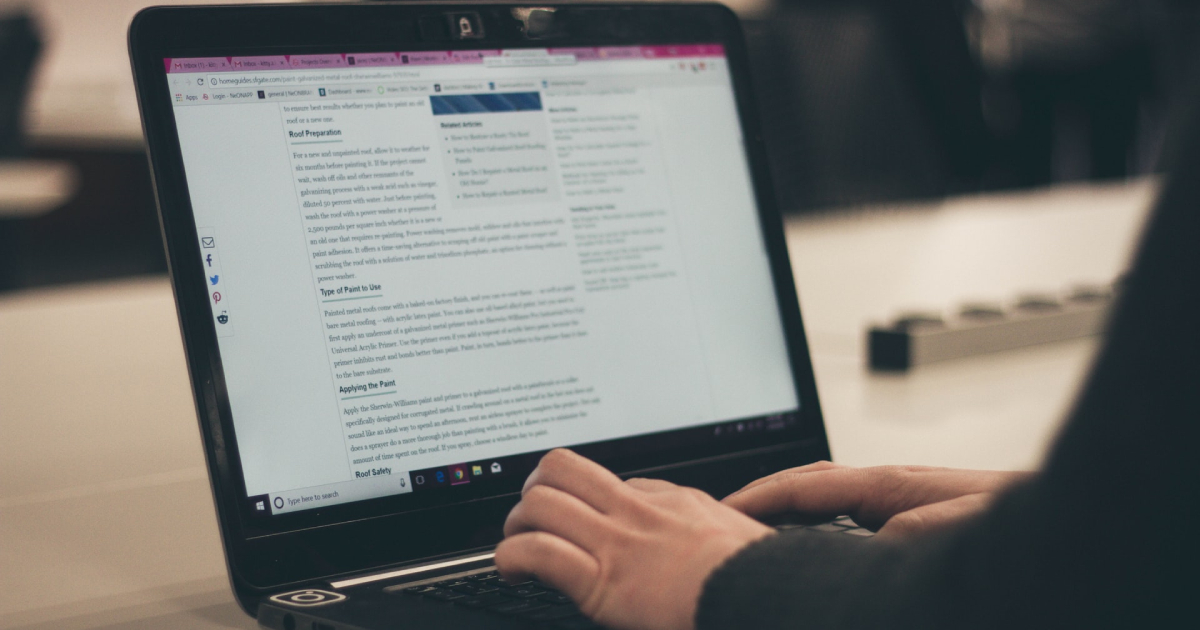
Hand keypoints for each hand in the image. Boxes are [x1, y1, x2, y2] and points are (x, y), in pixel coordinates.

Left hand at [495, 449, 773, 629]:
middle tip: (531, 518)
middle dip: (535, 491)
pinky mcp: (601, 580)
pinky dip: (512, 559)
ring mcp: (616, 542)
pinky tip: (514, 572)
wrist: (761, 594)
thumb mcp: (741, 532)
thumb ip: (707, 524)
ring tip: (516, 546)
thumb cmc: (758, 575)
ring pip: (540, 503)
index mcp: (671, 502)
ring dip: (517, 525)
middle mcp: (636, 512)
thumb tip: (696, 522)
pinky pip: (537, 553)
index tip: (577, 517)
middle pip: (562, 469)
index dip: (584, 498)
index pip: (611, 481)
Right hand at [723, 461, 1030, 537]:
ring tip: (755, 536)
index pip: (808, 486)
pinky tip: (815, 554)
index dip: (760, 496)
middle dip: (763, 500)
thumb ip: (909, 530)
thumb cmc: (1020, 518)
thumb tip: (862, 541)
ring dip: (789, 516)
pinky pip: (848, 523)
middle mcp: (889, 489)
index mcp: (890, 484)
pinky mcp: (911, 522)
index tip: (723, 509)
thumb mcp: (960, 529)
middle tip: (725, 521)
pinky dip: (818, 532)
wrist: (1069, 522)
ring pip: (826, 504)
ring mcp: (899, 503)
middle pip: (808, 487)